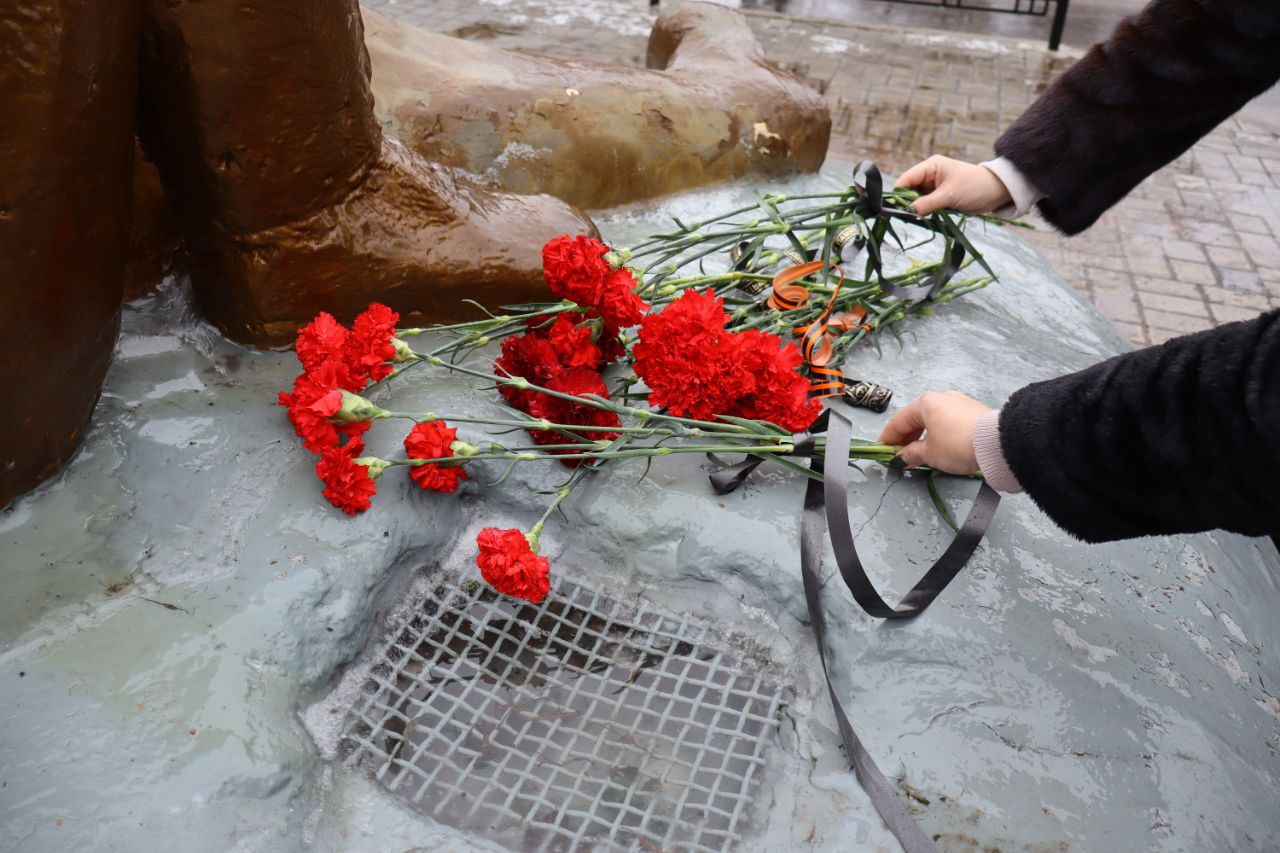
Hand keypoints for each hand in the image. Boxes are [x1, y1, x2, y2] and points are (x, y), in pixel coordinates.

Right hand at [877, 391, 991, 474]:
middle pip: (917, 418)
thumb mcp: (930, 454)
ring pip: (934, 419)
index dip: (888, 437)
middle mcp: (942, 397)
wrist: (996, 443)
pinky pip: (949, 421)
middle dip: (907, 437)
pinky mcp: (974, 410)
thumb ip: (911, 454)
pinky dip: (940, 432)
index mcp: (926, 403)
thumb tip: (902, 458)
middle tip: (900, 454)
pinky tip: (940, 445)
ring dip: (924, 435)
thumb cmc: (958, 444)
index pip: (899, 421)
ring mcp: (959, 402)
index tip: (882, 450)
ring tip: (920, 453)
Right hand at [895, 155, 1011, 216]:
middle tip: (906, 217)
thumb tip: (909, 212)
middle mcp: (929, 176)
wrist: (996, 192)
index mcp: (930, 167)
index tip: (895, 209)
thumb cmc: (975, 187)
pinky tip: (924, 218)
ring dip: (916, 209)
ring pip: (916, 200)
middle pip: (908, 191)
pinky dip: (924, 213)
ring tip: (916, 219)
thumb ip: (927, 203)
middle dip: (907, 203)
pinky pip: (925, 206)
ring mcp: (933, 187)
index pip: (906, 179)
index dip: (898, 194)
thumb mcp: (949, 195)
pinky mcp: (939, 198)